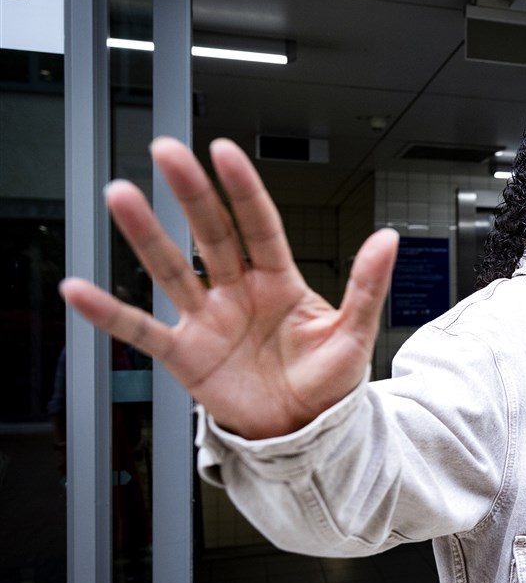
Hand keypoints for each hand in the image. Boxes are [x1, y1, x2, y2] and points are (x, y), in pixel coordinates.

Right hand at [60, 137, 397, 438]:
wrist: (303, 431)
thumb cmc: (328, 381)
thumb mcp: (354, 333)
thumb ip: (368, 285)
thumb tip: (388, 238)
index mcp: (280, 281)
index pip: (258, 224)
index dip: (242, 189)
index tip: (224, 151)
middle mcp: (239, 291)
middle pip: (210, 234)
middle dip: (190, 193)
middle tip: (167, 152)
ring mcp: (208, 320)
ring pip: (172, 269)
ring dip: (146, 236)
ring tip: (121, 196)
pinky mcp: (185, 354)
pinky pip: (142, 331)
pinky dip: (110, 314)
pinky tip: (80, 290)